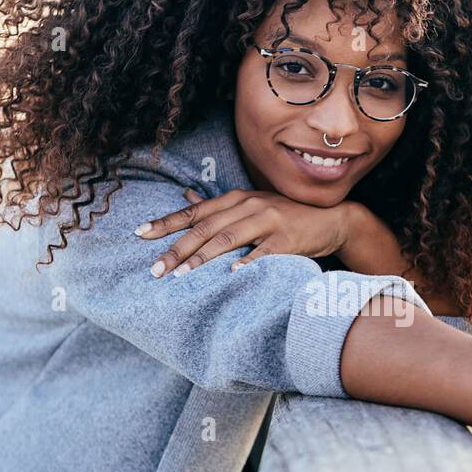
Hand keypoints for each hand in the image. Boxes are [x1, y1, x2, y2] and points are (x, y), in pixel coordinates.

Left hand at [135, 188, 352, 276]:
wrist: (331, 219)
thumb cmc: (286, 216)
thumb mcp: (251, 204)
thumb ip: (219, 206)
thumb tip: (186, 195)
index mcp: (236, 199)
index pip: (194, 212)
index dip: (166, 223)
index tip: (140, 234)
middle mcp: (248, 205)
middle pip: (205, 228)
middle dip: (177, 249)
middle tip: (155, 269)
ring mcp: (268, 220)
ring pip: (228, 239)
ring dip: (202, 258)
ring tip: (181, 275)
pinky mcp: (287, 238)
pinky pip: (263, 252)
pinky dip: (246, 262)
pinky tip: (230, 275)